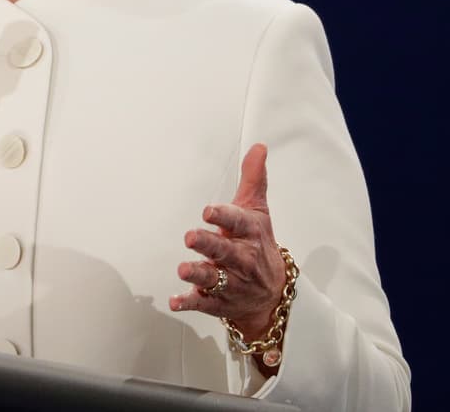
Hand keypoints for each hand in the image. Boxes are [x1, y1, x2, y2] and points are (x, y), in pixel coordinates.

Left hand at [169, 143, 284, 341]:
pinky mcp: (219, 302)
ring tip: (183, 269)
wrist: (274, 295)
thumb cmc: (259, 246)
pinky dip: (189, 302)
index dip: (224, 216)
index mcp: (250, 234)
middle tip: (190, 237)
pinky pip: (204, 303)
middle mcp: (242, 258)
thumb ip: (254, 179)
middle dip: (208, 244)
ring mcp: (231, 282)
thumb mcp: (258, 211)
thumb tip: (258, 147)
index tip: (208, 211)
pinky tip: (175, 300)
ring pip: (214, 278)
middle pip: (224, 251)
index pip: (239, 222)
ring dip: (198, 274)